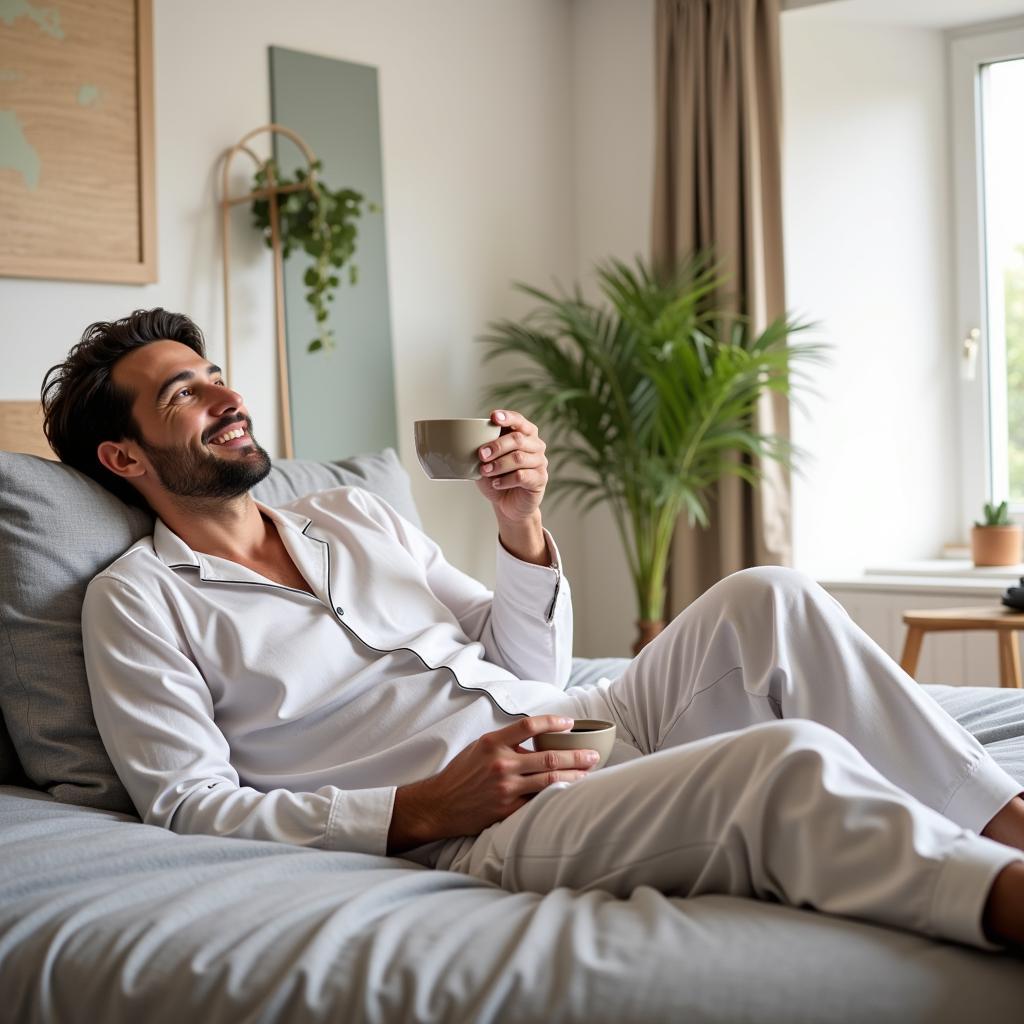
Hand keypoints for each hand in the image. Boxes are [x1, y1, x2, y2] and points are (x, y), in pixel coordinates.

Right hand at [386, 715, 597, 853]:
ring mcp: (506, 788)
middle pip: (549, 756)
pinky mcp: (507, 809)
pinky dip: (556, 795)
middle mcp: (501, 764)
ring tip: (590, 773)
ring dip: (575, 776)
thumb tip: (536, 739)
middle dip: (577, 755)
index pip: (529, 725)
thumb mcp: (479, 747)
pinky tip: (570, 793)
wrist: (439, 804)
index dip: (553, 722)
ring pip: (550, 779)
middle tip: (594, 755)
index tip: (570, 723)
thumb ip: (506, 743)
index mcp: (493, 743)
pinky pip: (538, 801)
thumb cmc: (461, 773)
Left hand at [474, 410, 547, 523]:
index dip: (507, 417)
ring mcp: (540, 462)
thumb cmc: (496, 478)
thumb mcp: (485, 461)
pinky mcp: (540, 479)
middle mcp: (535, 445)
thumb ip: (482, 449)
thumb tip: (467, 439)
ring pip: (519, 458)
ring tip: (485, 471)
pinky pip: (522, 476)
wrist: (507, 504)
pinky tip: (496, 484)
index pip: (518, 420)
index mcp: (523, 434)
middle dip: (496, 445)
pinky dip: (505, 480)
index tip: (493, 417)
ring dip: (498, 464)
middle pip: (518, 439)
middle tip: (480, 455)